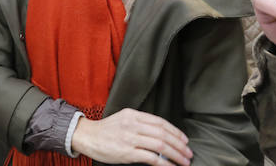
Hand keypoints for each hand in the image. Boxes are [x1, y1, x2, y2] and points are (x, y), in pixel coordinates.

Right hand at [72, 108, 191, 165]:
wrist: (87, 137)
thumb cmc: (106, 130)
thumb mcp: (123, 119)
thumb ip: (140, 123)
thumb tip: (162, 135)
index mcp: (133, 115)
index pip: (160, 122)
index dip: (176, 132)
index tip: (185, 140)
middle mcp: (133, 125)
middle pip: (163, 134)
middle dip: (179, 145)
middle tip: (188, 154)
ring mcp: (130, 138)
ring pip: (160, 145)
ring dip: (176, 155)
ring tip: (184, 161)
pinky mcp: (127, 152)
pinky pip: (152, 158)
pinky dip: (165, 164)